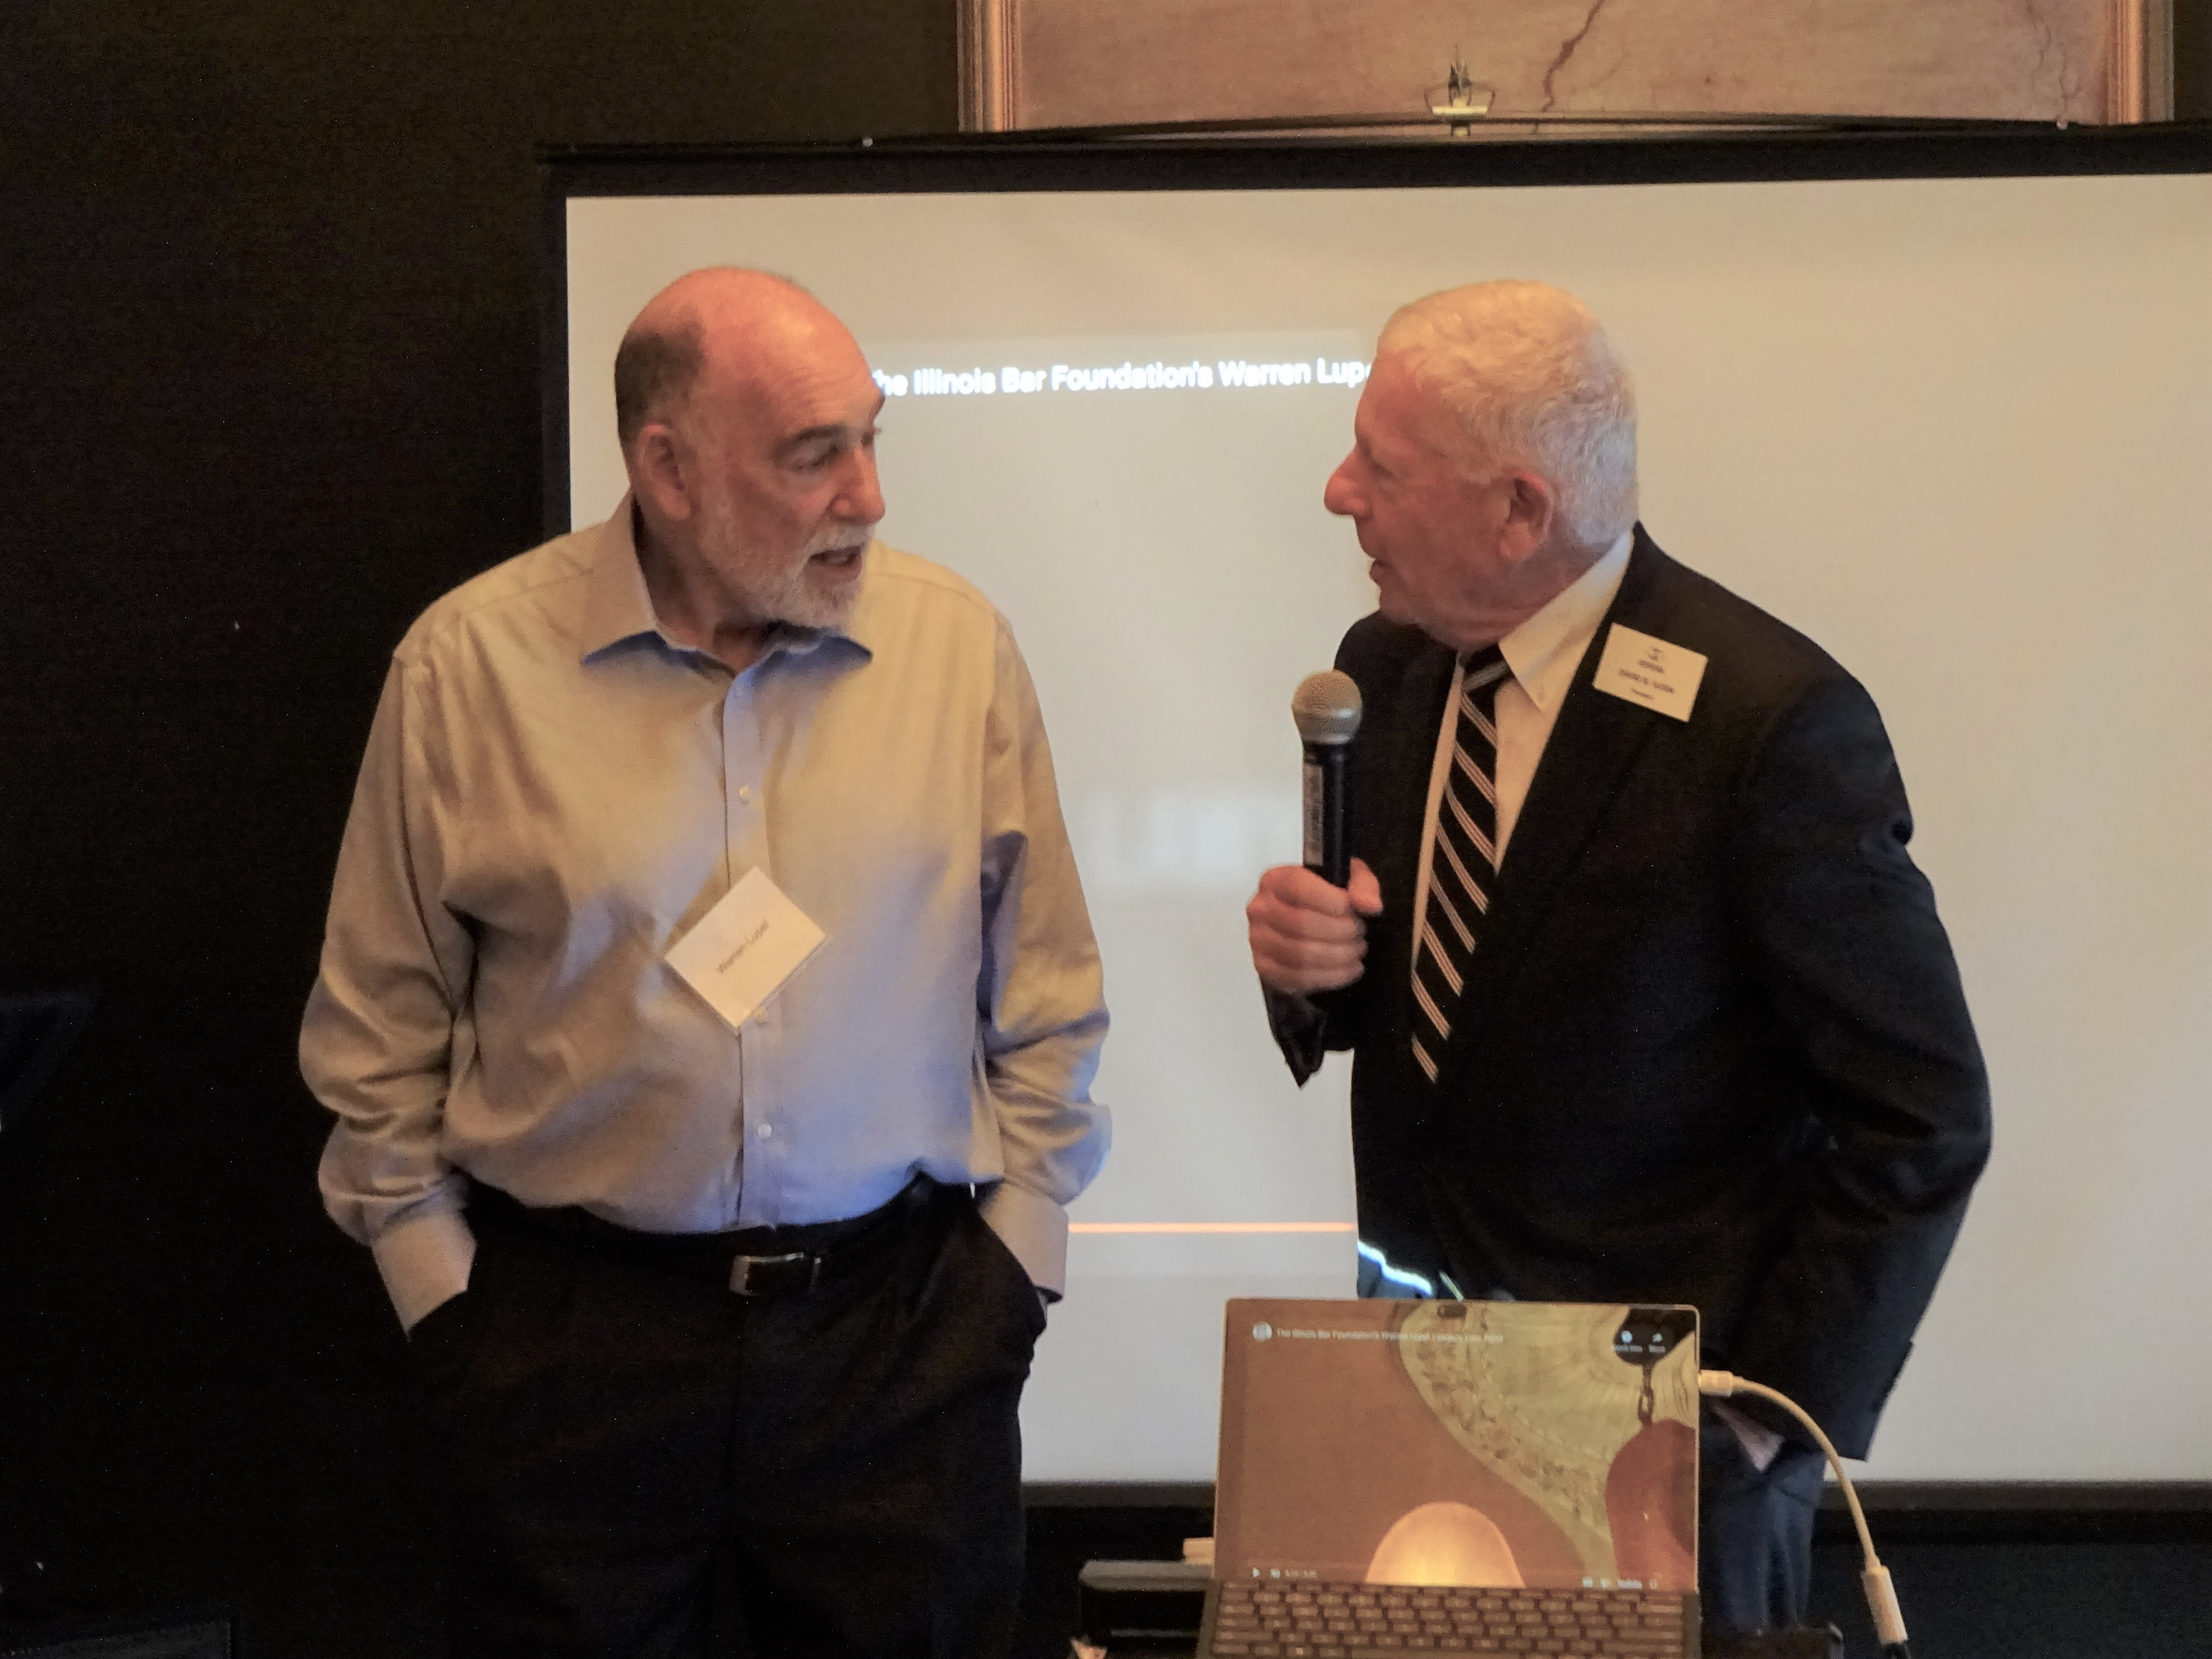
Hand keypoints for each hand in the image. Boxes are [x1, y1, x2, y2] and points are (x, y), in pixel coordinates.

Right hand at [1246, 859, 1382, 994]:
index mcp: (1276, 880)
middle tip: (1361, 935)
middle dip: (1341, 933)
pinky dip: (1330, 977)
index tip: (1357, 912)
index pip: (1299, 889)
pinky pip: (1298, 978)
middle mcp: (1260, 908)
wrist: (1310, 922)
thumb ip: (1363, 886)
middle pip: (1301, 924)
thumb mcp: (1350, 881)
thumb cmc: (1328, 898)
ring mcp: (1258, 941)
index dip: (1333, 902)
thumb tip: (1369, 906)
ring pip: (1300, 955)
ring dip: (1338, 956)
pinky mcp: (1265, 969)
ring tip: (1357, 952)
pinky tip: (1349, 970)